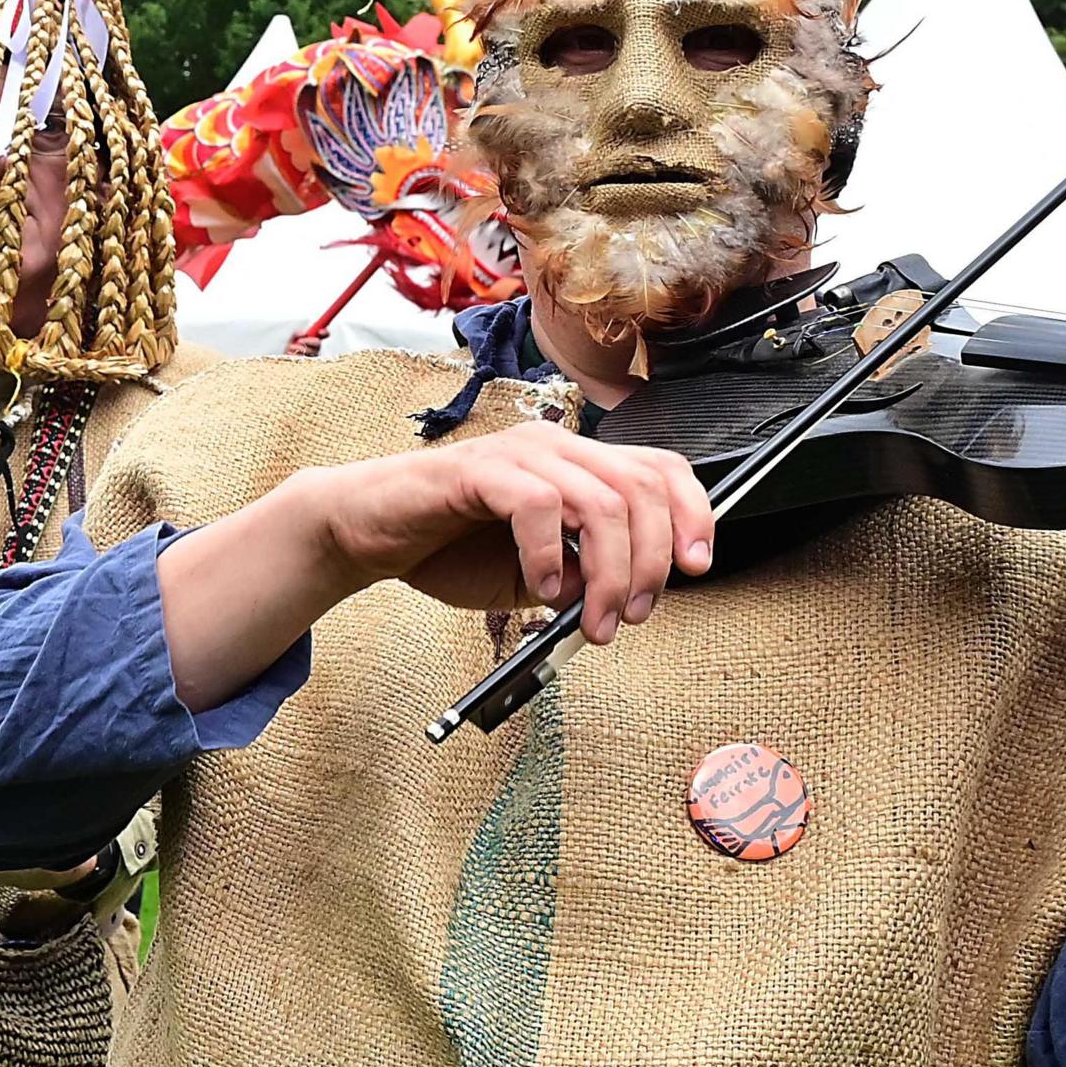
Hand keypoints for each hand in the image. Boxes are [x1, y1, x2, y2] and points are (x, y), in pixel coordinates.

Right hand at [286, 417, 715, 641]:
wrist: (370, 532)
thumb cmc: (450, 549)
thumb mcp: (538, 574)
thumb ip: (583, 578)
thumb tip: (625, 599)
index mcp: (577, 465)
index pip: (661, 469)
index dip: (693, 513)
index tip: (695, 568)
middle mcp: (555, 447)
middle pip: (642, 489)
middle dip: (649, 563)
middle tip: (628, 616)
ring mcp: (518, 453)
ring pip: (602, 502)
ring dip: (608, 572)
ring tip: (590, 619)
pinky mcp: (479, 469)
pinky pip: (539, 505)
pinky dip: (549, 555)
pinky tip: (539, 589)